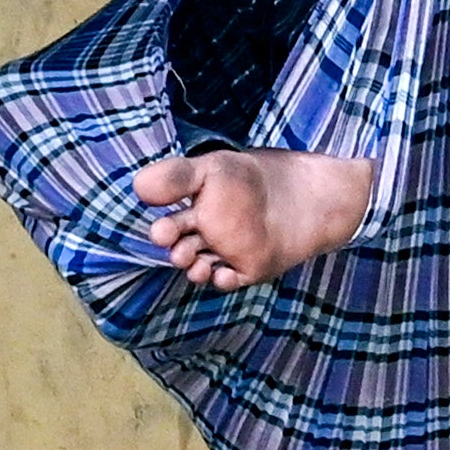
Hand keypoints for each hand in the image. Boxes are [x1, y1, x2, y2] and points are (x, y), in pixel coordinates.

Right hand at [129, 146, 380, 290]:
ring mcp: (226, 252)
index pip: (169, 224)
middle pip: (179, 248)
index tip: (163, 228)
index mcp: (193, 209)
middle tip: (174, 243)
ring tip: (196, 263)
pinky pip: (228, 280)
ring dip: (193, 269)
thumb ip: (178, 176)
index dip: (163, 230)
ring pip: (199, 267)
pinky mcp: (247, 268)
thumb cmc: (259, 177)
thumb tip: (138, 185)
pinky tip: (223, 274)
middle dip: (173, 249)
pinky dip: (222, 281)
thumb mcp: (215, 168)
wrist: (311, 191)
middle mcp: (205, 234)